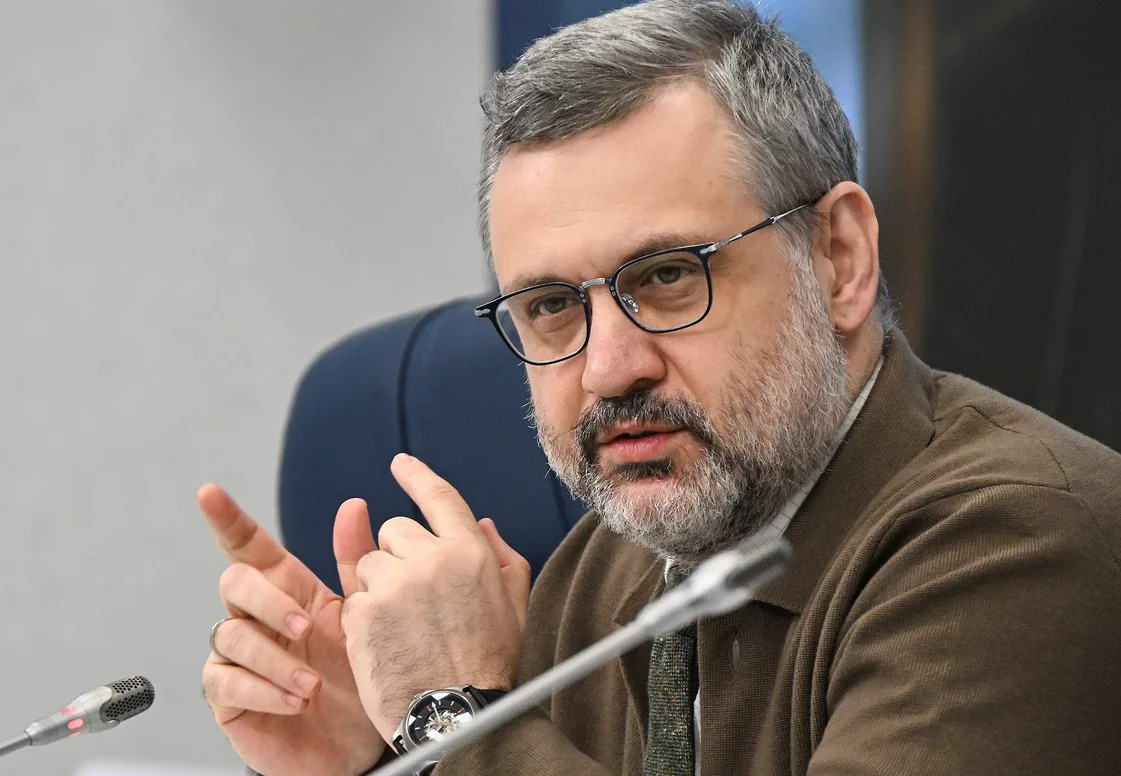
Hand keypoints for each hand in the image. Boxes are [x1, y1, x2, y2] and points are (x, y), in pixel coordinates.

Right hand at [199, 485, 384, 775]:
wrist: (362, 743)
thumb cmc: (360, 677)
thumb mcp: (363, 616)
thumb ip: (356, 561)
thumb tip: (353, 505)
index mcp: (288, 591)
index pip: (249, 547)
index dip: (228, 519)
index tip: (210, 493)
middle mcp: (259, 620)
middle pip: (235, 583)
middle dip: (268, 602)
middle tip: (304, 628)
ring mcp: (240, 657)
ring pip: (230, 634)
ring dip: (274, 658)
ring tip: (312, 683)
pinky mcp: (230, 698)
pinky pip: (225, 681)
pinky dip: (263, 689)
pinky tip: (294, 700)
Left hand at [341, 454, 530, 742]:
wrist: (458, 716)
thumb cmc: (489, 666)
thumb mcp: (514, 605)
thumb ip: (501, 557)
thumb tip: (482, 524)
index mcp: (470, 552)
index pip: (439, 496)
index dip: (417, 475)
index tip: (401, 463)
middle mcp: (431, 559)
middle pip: (395, 530)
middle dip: (399, 555)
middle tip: (416, 597)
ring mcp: (394, 584)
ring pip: (369, 563)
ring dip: (379, 586)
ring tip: (405, 626)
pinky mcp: (364, 612)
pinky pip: (353, 598)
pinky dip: (364, 617)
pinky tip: (389, 642)